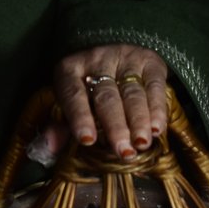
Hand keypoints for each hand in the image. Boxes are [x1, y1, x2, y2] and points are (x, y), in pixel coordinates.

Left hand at [48, 44, 170, 159]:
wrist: (116, 55)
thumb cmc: (88, 89)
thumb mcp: (70, 102)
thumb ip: (61, 126)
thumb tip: (51, 147)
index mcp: (70, 70)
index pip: (73, 94)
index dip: (80, 117)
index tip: (87, 141)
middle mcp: (97, 60)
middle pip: (106, 96)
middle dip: (115, 126)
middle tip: (124, 152)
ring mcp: (125, 58)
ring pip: (132, 93)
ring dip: (139, 121)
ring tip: (142, 144)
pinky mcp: (150, 61)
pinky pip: (155, 86)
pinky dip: (157, 109)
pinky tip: (157, 129)